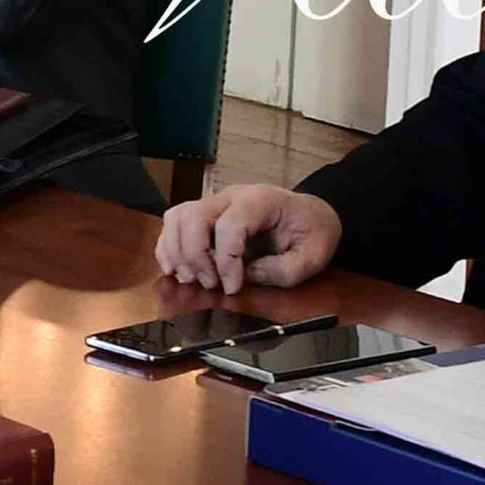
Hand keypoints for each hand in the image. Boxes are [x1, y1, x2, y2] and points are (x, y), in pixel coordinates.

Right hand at [154, 184, 343, 295]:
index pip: (230, 224)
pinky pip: (175, 223)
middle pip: (194, 216)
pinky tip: (175, 269)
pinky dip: (169, 247)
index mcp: (261, 200)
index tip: (233, 288)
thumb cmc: (313, 231)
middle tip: (209, 284)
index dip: (226, 260)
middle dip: (195, 255)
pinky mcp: (206, 215)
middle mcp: (232, 196)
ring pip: (178, 216)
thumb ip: (285, 269)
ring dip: (177, 251)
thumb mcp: (314, 255)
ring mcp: (215, 203)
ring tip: (190, 279)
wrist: (311, 214)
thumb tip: (246, 276)